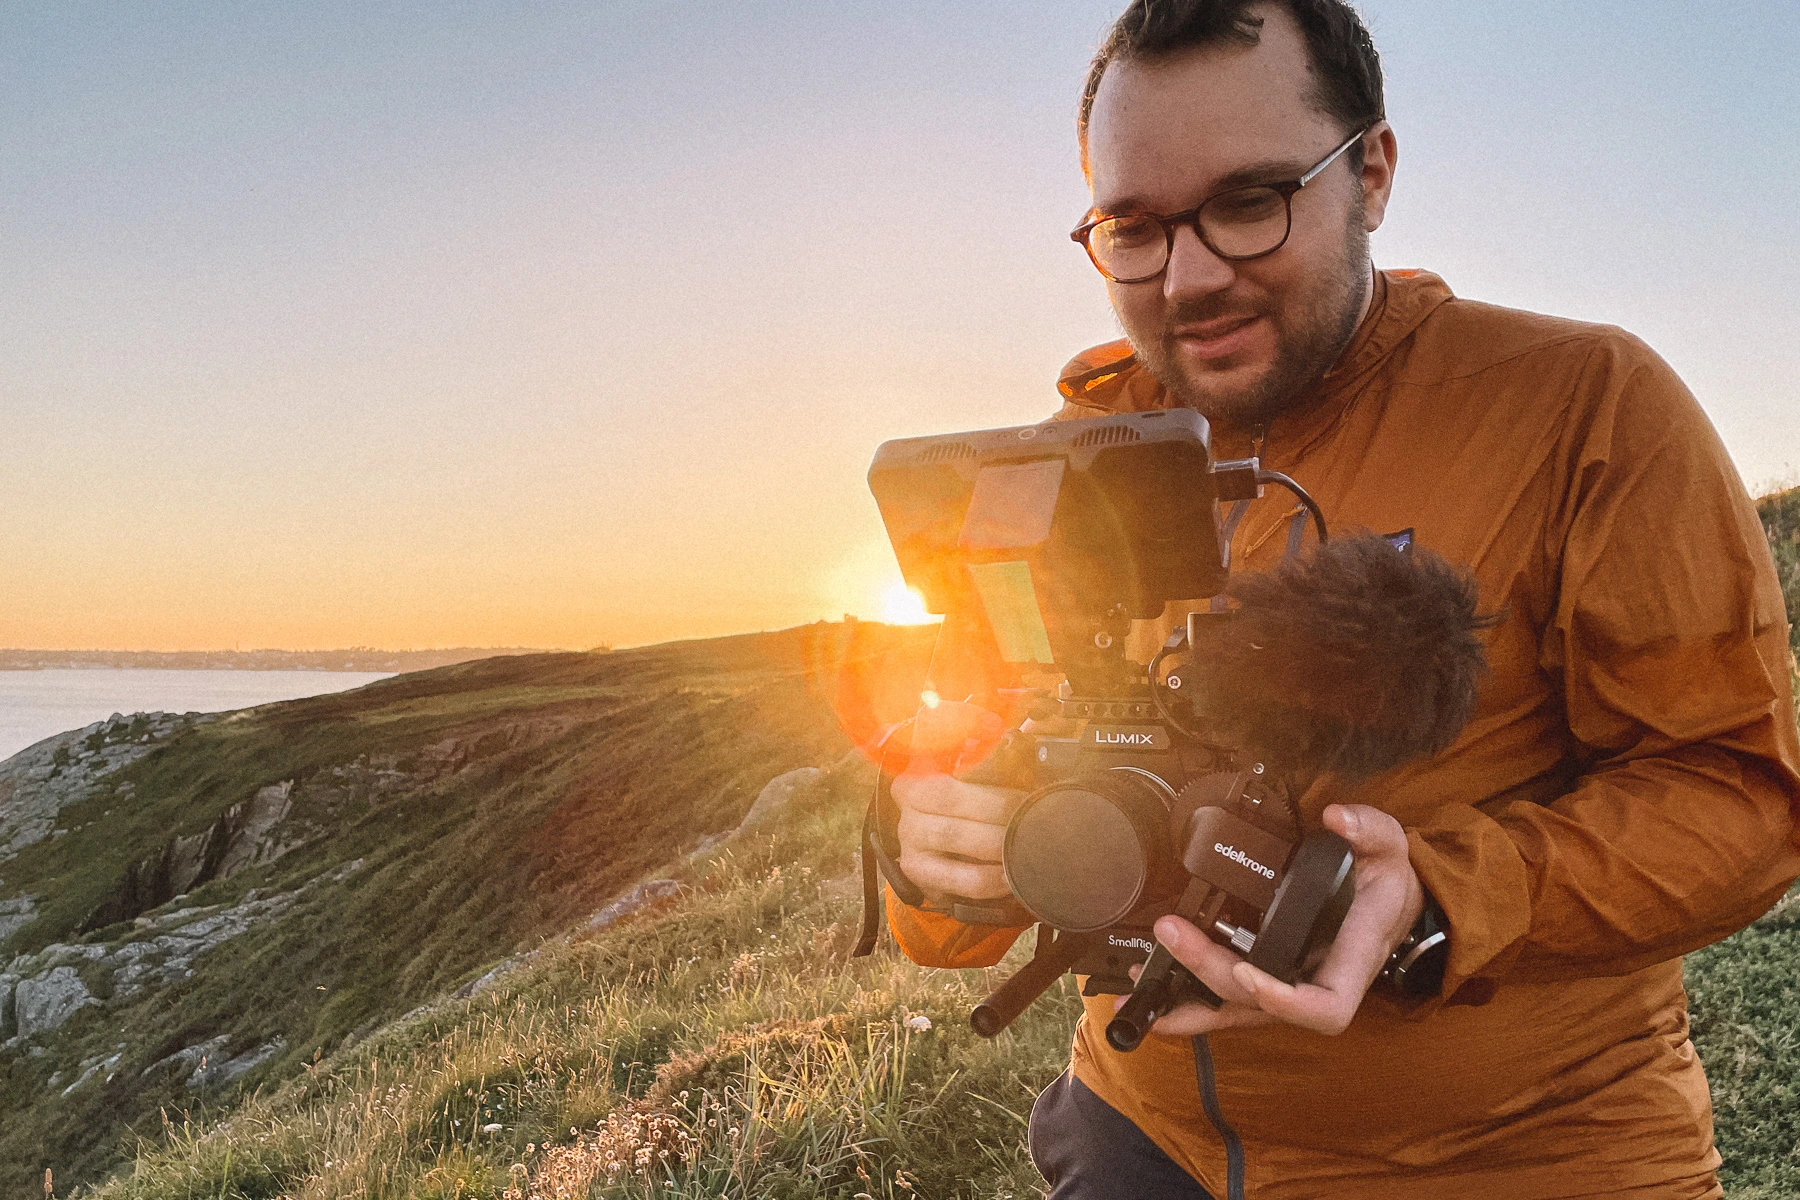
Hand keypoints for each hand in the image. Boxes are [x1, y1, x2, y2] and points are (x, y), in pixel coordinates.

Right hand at [890, 700, 1023, 901]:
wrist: (943, 857)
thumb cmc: (970, 811)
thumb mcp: (978, 779)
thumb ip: (997, 761)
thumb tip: (1032, 744)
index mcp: (922, 763)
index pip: (932, 736)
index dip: (962, 727)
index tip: (994, 726)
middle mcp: (908, 794)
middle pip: (949, 793)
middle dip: (998, 804)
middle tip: (1030, 811)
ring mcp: (908, 833)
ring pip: (954, 834)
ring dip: (997, 841)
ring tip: (1024, 842)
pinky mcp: (917, 869)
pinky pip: (961, 877)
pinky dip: (992, 877)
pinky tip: (1009, 875)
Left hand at [1120, 803, 1425, 1036]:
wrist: (1388, 905)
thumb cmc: (1386, 885)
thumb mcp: (1391, 848)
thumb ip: (1370, 828)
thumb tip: (1339, 818)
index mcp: (1349, 960)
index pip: (1324, 1007)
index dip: (1287, 1002)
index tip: (1251, 974)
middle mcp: (1315, 983)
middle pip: (1258, 1003)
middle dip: (1210, 972)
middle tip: (1171, 934)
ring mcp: (1288, 985)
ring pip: (1236, 1011)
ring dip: (1188, 1004)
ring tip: (1138, 988)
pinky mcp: (1267, 978)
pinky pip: (1229, 1000)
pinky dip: (1191, 1001)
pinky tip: (1153, 995)